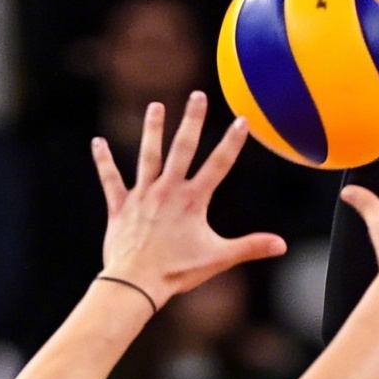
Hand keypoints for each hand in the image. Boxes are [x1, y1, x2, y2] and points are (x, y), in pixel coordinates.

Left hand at [94, 92, 288, 304]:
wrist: (135, 282)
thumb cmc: (177, 272)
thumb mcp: (218, 259)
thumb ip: (250, 247)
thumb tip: (281, 245)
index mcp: (192, 201)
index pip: (218, 165)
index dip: (232, 142)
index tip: (242, 120)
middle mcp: (167, 191)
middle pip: (181, 149)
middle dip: (192, 121)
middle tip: (197, 96)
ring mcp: (142, 196)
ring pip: (148, 156)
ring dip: (152, 130)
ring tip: (155, 107)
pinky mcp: (120, 206)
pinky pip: (110, 179)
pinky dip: (104, 161)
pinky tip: (97, 143)